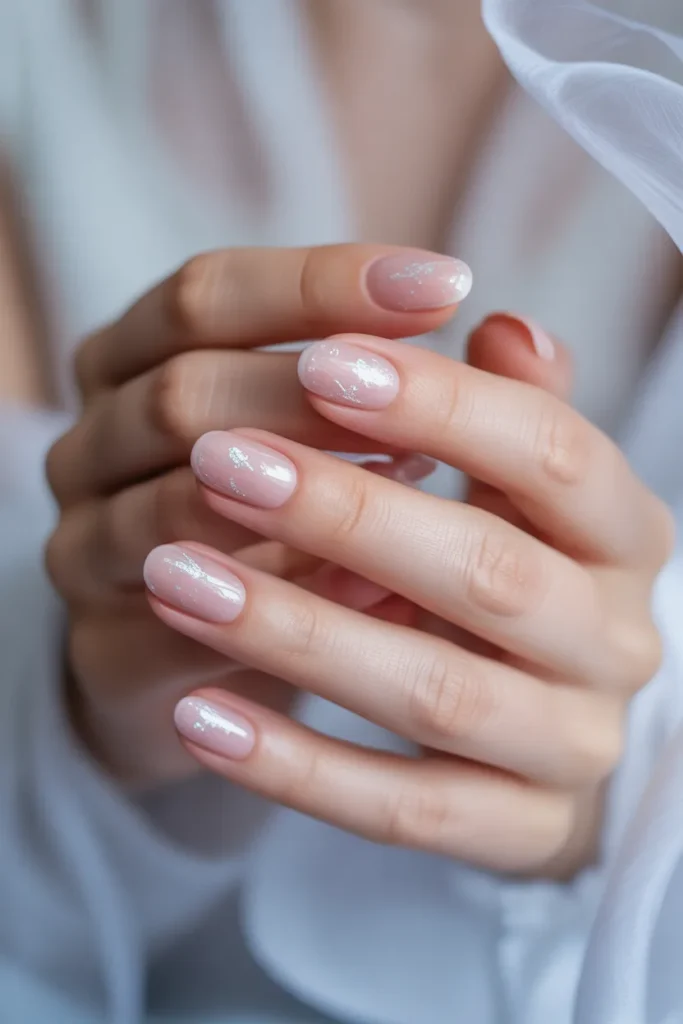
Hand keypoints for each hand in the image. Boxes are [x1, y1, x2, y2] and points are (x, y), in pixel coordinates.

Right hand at [45, 244, 469, 784]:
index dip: (319, 284)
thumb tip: (517, 334)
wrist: (201, 659)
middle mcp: (90, 444)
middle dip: (311, 398)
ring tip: (415, 492)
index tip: (447, 284)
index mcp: (130, 363)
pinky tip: (383, 601)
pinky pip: (181, 627)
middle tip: (426, 415)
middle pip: (182, 394)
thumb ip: (421, 388)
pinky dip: (284, 609)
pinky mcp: (99, 650)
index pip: (203, 296)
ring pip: (173, 511)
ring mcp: (80, 548)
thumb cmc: (280, 525)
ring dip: (300, 504)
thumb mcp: (334, 439)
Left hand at [144, 316, 672, 875]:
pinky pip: (404, 811)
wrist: (545, 719)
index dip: (442, 404)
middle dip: (348, 512)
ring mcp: (574, 748)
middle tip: (221, 461)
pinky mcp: (520, 832)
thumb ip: (515, 410)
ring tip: (174, 578)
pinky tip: (198, 715)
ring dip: (296, 635)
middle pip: (490, 574)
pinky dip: (295, 767)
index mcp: (627, 536)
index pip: (553, 453)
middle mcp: (618, 643)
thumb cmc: (519, 569)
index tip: (320, 359)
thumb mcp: (527, 490)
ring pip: (436, 694)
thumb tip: (508, 326)